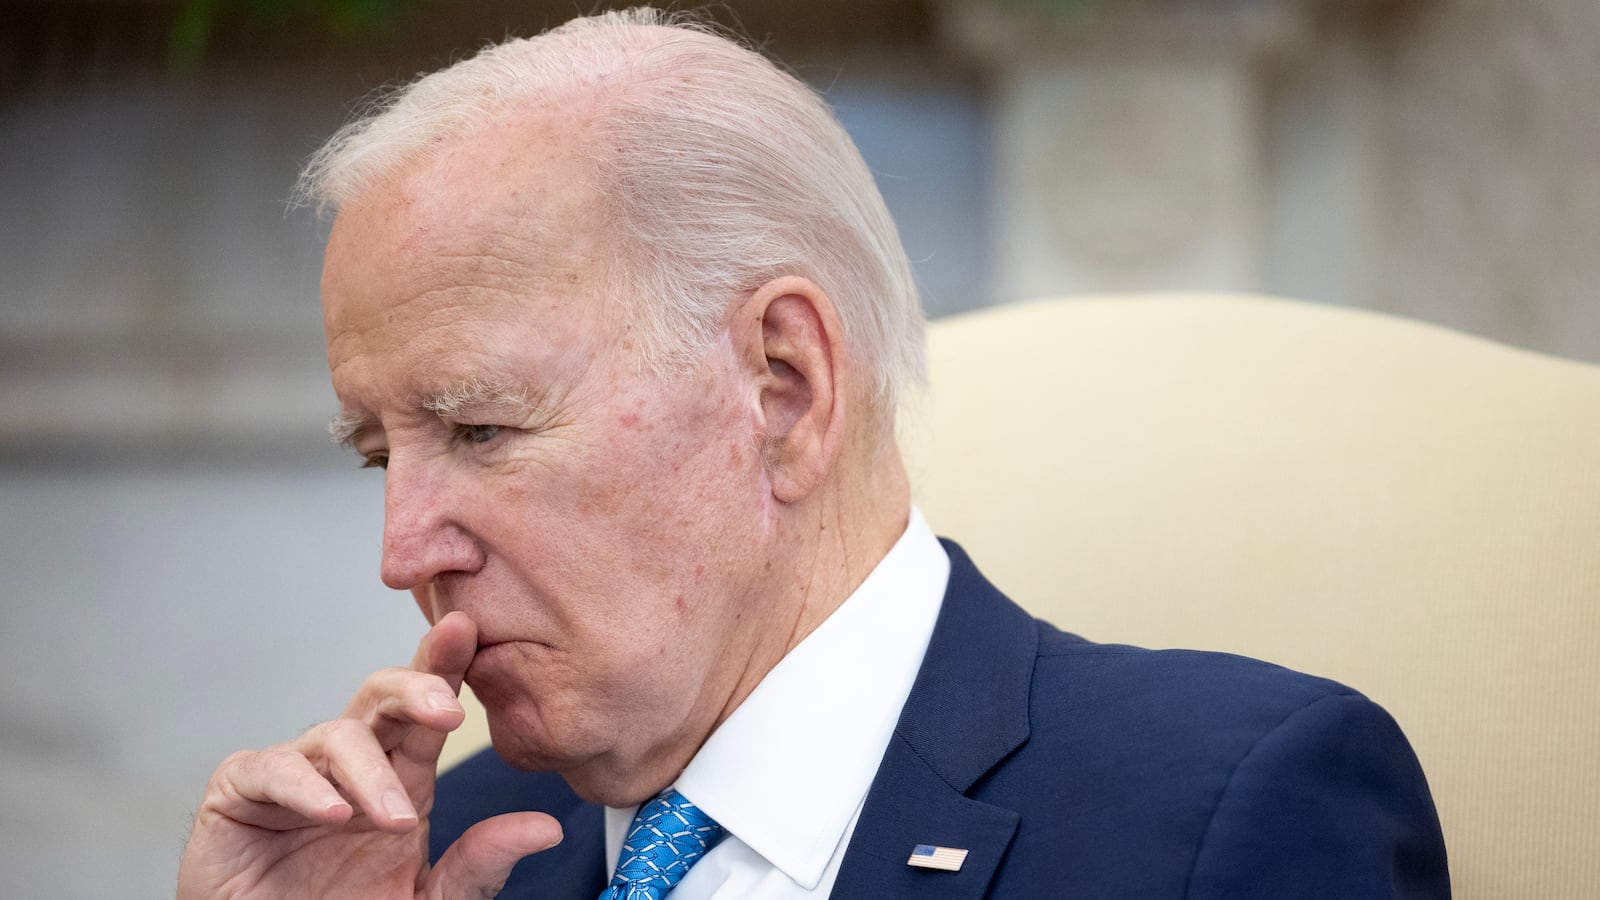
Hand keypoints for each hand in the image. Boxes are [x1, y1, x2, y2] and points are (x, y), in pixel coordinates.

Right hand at [176, 612, 561, 898]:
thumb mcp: (428, 899)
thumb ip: (480, 864)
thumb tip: (547, 828)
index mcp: (401, 777)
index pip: (426, 710)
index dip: (444, 665)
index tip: (469, 632)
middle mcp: (351, 765)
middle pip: (382, 696)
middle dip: (416, 686)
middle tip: (447, 710)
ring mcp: (296, 774)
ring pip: (336, 734)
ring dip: (371, 773)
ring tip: (394, 820)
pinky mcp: (241, 793)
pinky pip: (270, 768)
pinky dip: (303, 787)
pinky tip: (332, 813)